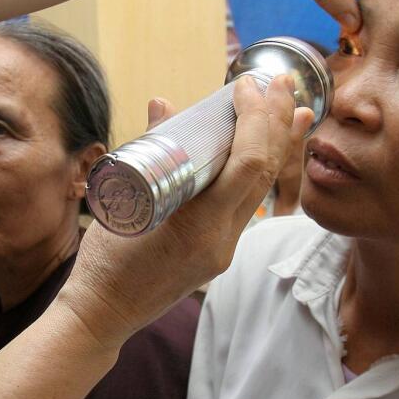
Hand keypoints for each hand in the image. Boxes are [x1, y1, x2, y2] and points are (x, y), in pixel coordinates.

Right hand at [61, 74, 311, 348]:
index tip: (245, 86)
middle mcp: (222, 240)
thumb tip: (163, 103)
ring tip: (294, 108)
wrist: (104, 315)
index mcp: (198, 225)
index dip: (255, 119)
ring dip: (280, 147)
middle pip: (265, 174)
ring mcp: (224, 250)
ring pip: (266, 192)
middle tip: (278, 82)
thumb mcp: (123, 201)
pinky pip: (250, 208)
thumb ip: (150, 150)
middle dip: (275, 123)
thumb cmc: (104, 262)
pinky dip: (262, 175)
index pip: (247, 164)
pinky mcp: (219, 253)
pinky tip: (273, 154)